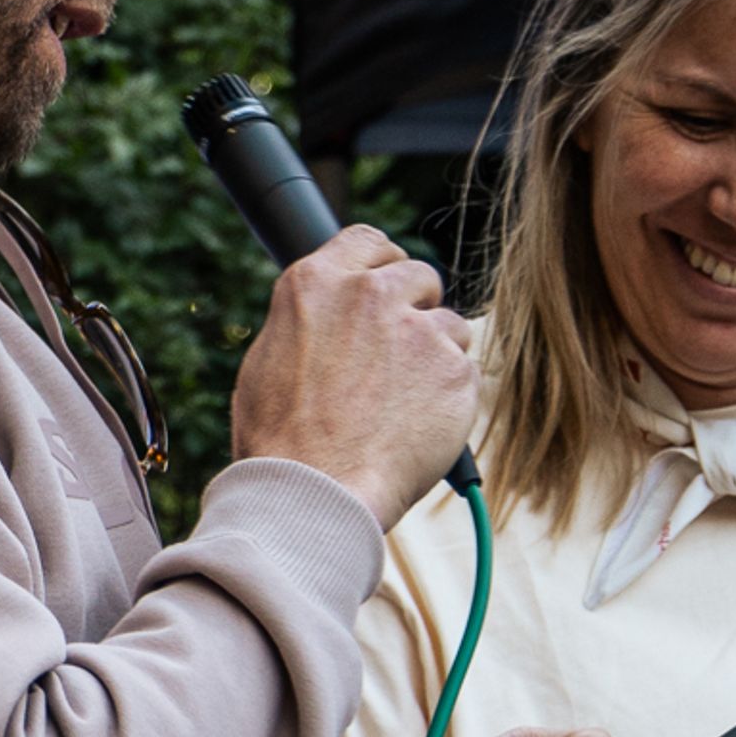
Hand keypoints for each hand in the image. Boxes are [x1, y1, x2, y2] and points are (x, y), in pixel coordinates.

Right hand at [226, 224, 477, 528]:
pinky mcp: (455, 373)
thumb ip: (311, 322)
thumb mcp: (269, 360)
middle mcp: (370, 295)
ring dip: (435, 359)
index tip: (389, 289)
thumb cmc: (280, 442)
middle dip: (415, 310)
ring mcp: (418, 331)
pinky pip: (467, 374)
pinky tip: (418, 431)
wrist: (313, 495)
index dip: (384, 265)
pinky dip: (451, 401)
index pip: (369, 241)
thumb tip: (329, 316)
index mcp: (317, 283)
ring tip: (400, 410)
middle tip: (397, 360)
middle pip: (419, 276)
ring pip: (449, 326)